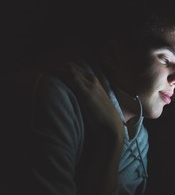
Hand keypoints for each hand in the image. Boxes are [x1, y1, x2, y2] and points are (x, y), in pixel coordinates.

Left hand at [47, 62, 124, 194]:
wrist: (112, 128)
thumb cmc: (103, 121)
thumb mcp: (93, 107)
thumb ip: (85, 101)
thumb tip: (72, 103)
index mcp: (95, 83)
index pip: (76, 69)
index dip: (62, 68)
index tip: (48, 70)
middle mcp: (93, 80)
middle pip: (71, 66)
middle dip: (56, 66)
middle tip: (42, 68)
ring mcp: (91, 84)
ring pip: (70, 69)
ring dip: (55, 67)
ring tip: (41, 69)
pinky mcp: (87, 91)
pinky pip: (71, 76)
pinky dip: (59, 73)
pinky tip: (49, 74)